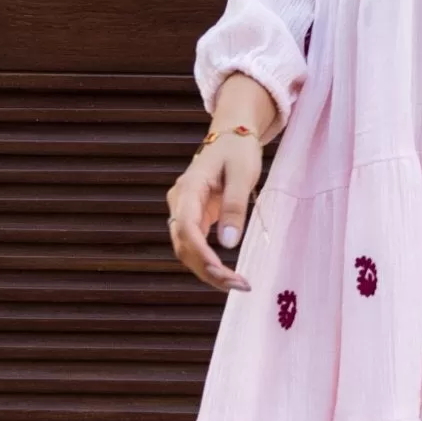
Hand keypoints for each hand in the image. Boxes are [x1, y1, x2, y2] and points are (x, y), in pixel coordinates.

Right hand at [166, 78, 276, 290]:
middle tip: (239, 285)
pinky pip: (195, 246)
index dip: (201, 254)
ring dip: (208, 271)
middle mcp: (180, 202)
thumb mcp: (242, 174)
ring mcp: (184, 211)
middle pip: (184, 245)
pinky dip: (209, 263)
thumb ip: (234, 207)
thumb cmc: (238, 150)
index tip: (222, 272)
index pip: (187, 228)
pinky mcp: (193, 217)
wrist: (232, 135)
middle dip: (207, 270)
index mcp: (189, 188)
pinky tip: (228, 274)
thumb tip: (227, 244)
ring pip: (187, 250)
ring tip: (238, 284)